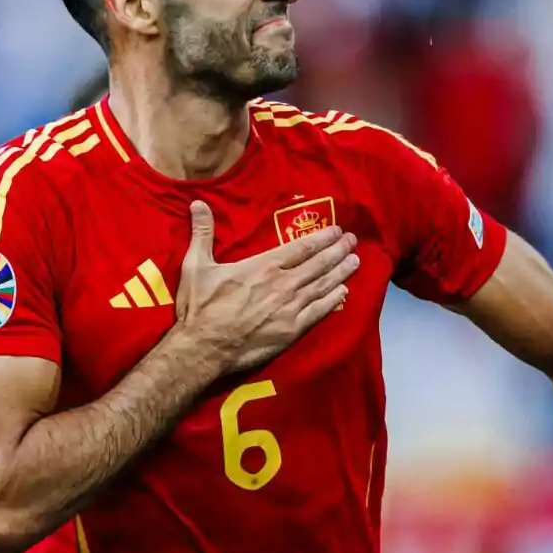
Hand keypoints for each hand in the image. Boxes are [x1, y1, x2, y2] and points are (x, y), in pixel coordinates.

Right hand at [173, 200, 358, 370]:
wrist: (203, 349)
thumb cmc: (199, 308)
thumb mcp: (196, 265)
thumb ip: (202, 233)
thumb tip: (197, 203)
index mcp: (263, 266)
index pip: (301, 247)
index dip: (322, 238)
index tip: (337, 231)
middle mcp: (282, 284)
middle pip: (318, 264)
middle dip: (338, 251)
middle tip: (353, 241)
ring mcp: (290, 308)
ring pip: (322, 286)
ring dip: (341, 272)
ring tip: (356, 261)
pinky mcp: (292, 331)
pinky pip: (318, 312)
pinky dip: (333, 301)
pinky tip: (344, 293)